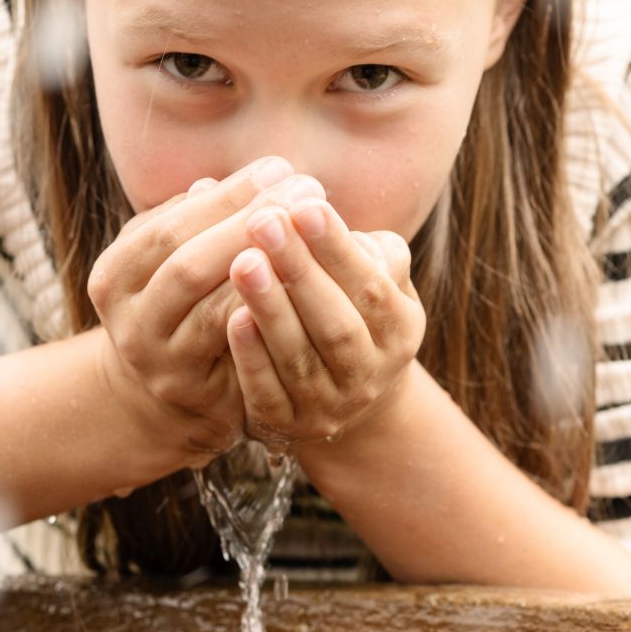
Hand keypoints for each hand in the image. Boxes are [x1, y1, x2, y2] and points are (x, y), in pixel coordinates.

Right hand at [89, 156, 326, 464]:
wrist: (172, 393)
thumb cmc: (184, 303)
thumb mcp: (174, 256)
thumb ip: (197, 221)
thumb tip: (241, 178)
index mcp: (113, 276)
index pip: (168, 226)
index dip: (227, 196)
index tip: (280, 168)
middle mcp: (128, 321)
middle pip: (187, 265)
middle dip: (249, 223)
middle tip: (307, 191)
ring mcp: (160, 362)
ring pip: (213, 309)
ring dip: (269, 266)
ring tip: (313, 232)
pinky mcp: (198, 392)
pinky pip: (239, 348)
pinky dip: (271, 310)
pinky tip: (308, 281)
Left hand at [224, 197, 425, 446]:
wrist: (344, 396)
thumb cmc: (351, 311)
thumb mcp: (376, 280)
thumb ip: (362, 246)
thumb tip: (318, 205)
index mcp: (399, 330)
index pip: (371, 286)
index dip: (337, 248)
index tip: (303, 204)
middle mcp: (370, 373)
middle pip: (335, 324)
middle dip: (299, 271)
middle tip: (263, 221)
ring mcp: (329, 407)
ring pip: (300, 359)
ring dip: (271, 309)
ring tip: (242, 261)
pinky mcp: (287, 427)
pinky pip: (267, 394)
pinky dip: (251, 358)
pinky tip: (231, 318)